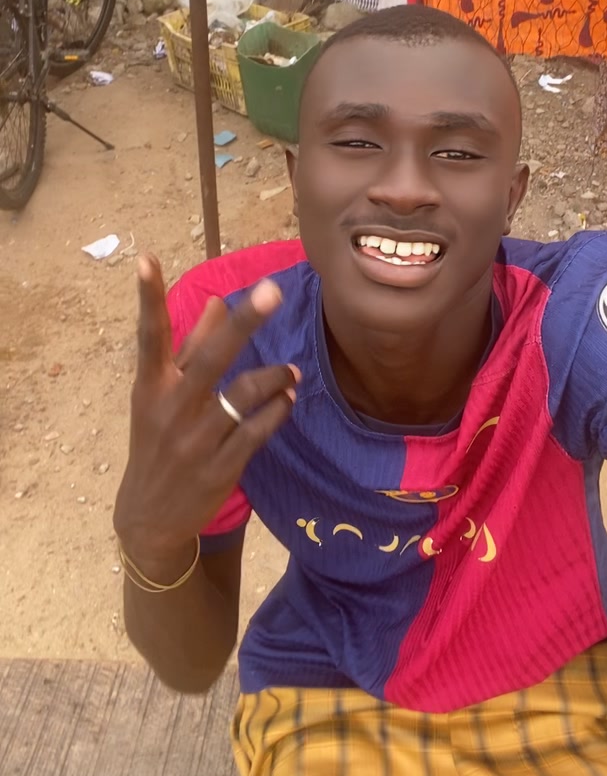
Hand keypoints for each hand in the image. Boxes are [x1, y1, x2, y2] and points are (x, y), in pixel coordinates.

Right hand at [113, 255, 297, 570]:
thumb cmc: (158, 442)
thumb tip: (215, 302)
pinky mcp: (221, 467)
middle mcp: (171, 409)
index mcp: (151, 387)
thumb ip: (189, 349)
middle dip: (243, 323)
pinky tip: (288, 398)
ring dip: (276, 376)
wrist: (149, 517)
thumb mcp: (162, 398)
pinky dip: (279, 408)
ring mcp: (196, 440)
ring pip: (245, 394)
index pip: (149, 335)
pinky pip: (259, 429)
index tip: (146, 257)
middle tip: (274, 290)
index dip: (147, 297)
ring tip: (293, 372)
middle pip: (211, 357)